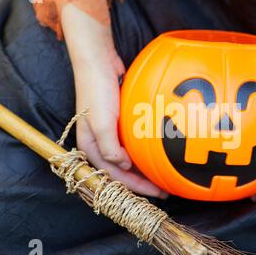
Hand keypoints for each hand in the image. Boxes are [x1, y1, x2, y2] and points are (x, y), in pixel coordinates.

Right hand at [62, 4, 167, 198]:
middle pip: (121, 172)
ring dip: (143, 169)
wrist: (98, 61)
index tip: (158, 193)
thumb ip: (109, 149)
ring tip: (163, 176)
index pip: (114, 177)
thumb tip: (123, 167)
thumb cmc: (96, 91)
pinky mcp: (118, 124)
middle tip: (165, 189)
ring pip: (127, 160)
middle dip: (141, 183)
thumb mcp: (101, 123)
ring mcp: (109, 134)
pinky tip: (157, 154)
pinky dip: (143, 152)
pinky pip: (132, 144)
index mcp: (90, 148)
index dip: (136, 188)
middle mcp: (99, 144)